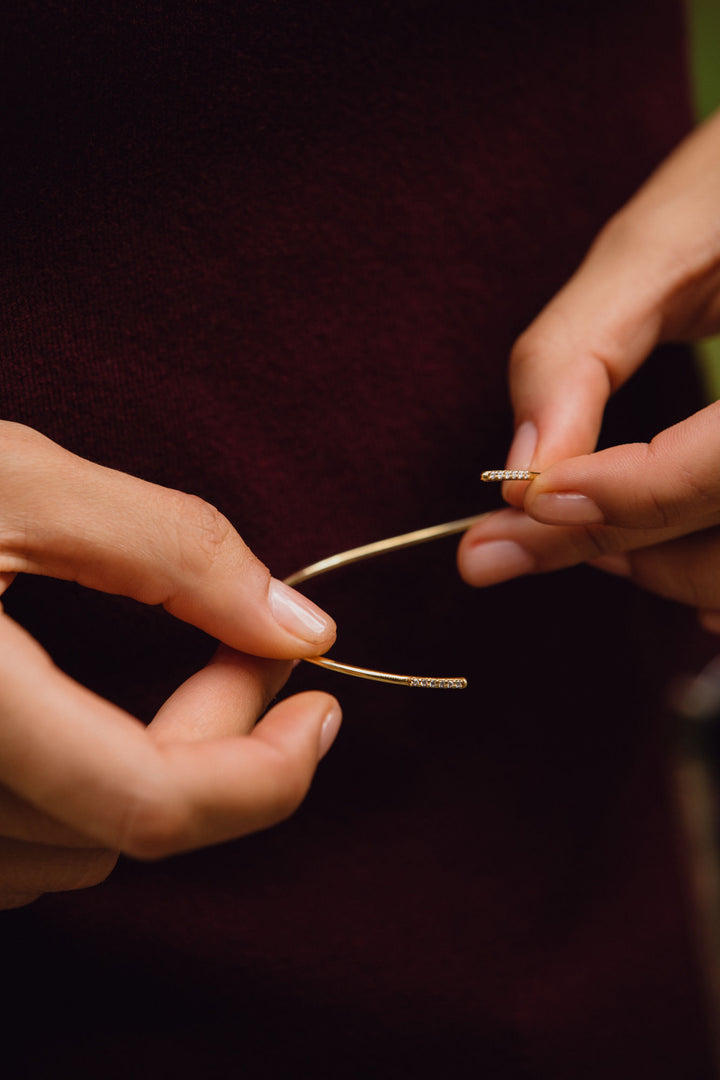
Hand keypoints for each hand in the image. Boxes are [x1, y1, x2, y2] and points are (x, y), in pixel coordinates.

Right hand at [0, 422, 339, 908]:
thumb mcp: (15, 478)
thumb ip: (170, 549)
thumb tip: (296, 620)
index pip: (151, 805)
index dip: (267, 770)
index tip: (321, 701)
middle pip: (125, 827)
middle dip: (220, 740)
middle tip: (252, 642)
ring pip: (71, 853)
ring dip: (152, 770)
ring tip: (176, 670)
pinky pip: (11, 853)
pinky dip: (79, 794)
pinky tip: (87, 720)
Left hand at [458, 110, 719, 626]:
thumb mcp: (665, 238)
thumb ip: (580, 350)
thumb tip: (522, 468)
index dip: (620, 497)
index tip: (522, 501)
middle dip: (613, 540)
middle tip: (507, 540)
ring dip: (660, 568)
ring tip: (577, 526)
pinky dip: (703, 567)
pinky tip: (656, 550)